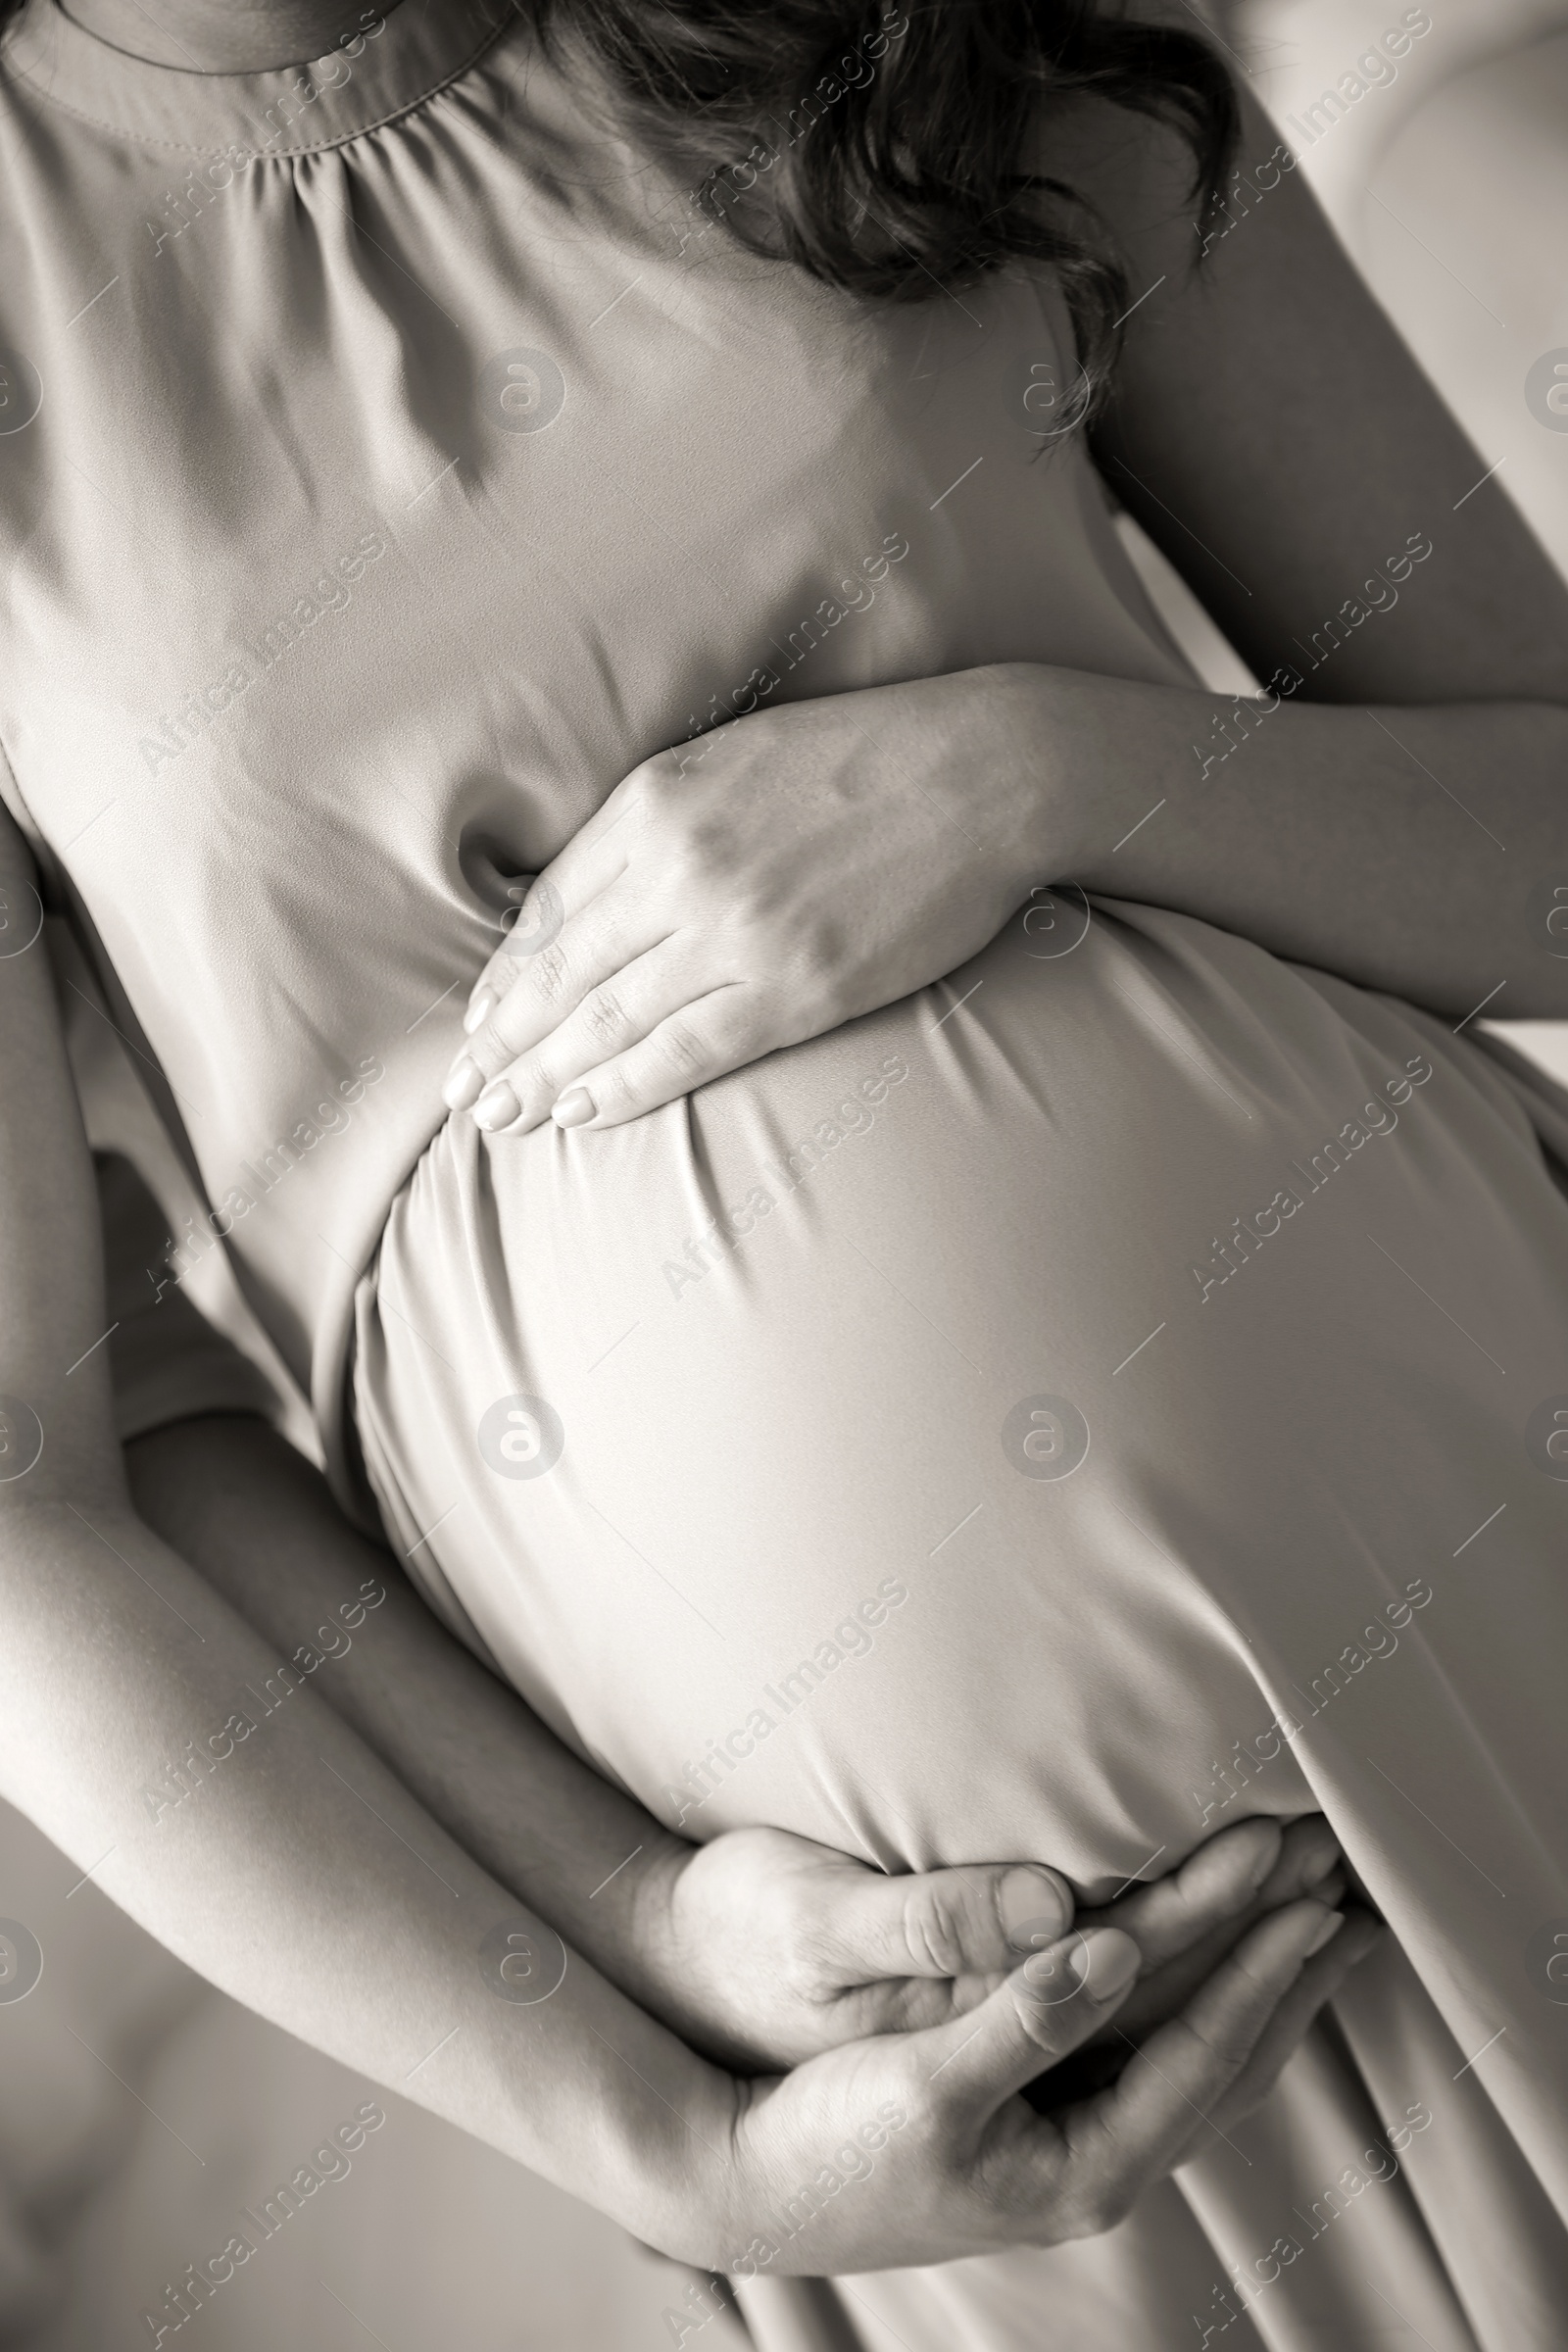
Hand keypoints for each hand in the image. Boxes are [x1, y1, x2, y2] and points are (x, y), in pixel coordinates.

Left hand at [441, 672, 1032, 1134]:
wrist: (983, 771)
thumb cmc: (862, 756)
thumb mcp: (732, 757)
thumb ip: (656, 820)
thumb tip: (588, 894)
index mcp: (655, 801)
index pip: (550, 907)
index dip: (507, 975)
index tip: (478, 1021)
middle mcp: (678, 868)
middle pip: (562, 973)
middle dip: (504, 1042)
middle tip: (464, 1092)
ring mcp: (735, 934)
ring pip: (608, 1022)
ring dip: (544, 1077)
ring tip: (501, 1117)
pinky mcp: (794, 988)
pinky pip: (685, 1053)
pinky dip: (624, 1087)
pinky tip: (581, 1113)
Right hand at [677, 1887, 1378, 2275]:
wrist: (750, 2184)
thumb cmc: (832, 2143)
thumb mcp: (924, 2085)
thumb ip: (1022, 2019)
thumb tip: (1109, 1946)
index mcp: (1081, 2167)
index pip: (1201, 2055)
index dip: (1255, 1970)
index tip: (1303, 1891)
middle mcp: (1095, 2162)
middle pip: (1225, 2060)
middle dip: (1287, 1974)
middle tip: (1348, 1890)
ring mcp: (1072, 2141)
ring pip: (1199, 2055)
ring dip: (1260, 1985)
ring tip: (1317, 1918)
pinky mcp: (1040, 2111)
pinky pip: (1155, 2045)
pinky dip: (1203, 1992)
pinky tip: (1215, 1959)